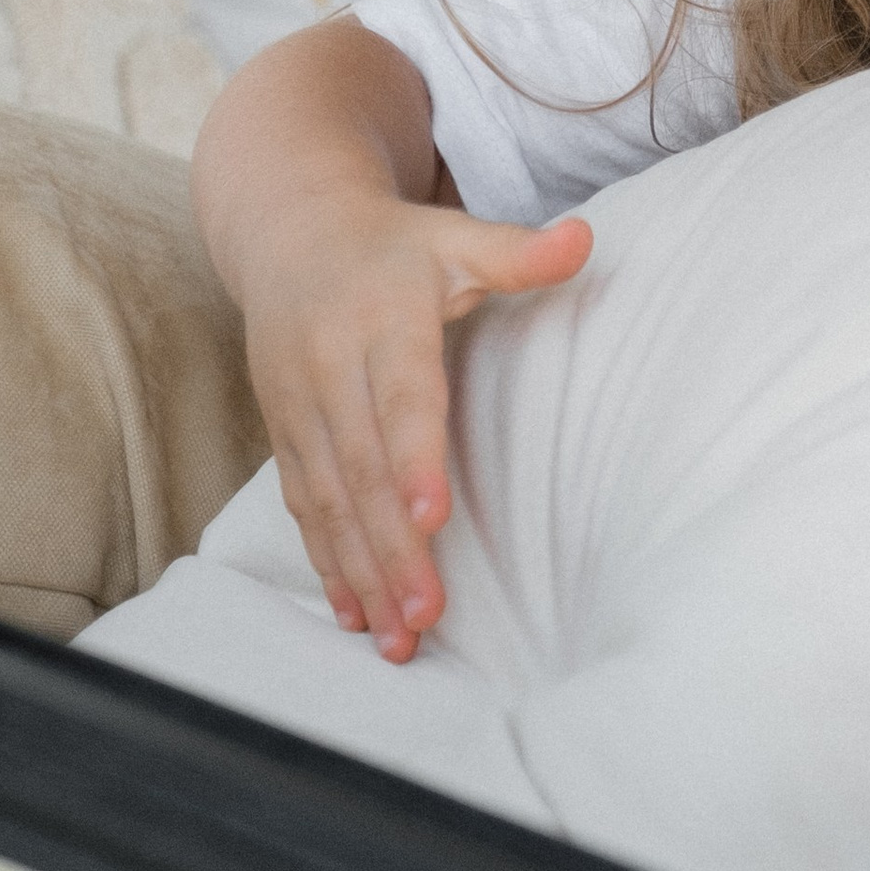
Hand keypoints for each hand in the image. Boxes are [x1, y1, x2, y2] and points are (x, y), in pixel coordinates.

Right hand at [239, 189, 589, 658]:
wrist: (288, 234)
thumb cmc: (394, 247)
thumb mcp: (455, 238)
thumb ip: (517, 252)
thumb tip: (587, 240)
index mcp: (382, 320)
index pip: (401, 397)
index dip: (415, 458)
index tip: (436, 518)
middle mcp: (331, 367)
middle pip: (361, 467)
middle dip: (391, 546)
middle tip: (426, 615)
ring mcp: (298, 404)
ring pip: (327, 498)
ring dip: (359, 570)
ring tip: (395, 636)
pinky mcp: (282, 431)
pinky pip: (301, 504)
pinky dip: (324, 560)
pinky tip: (352, 612)